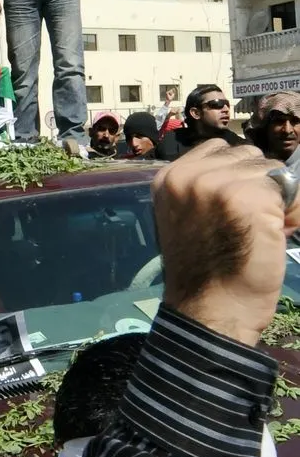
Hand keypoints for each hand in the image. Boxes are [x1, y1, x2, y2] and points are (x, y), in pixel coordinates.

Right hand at [155, 141, 299, 344]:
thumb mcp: (189, 216)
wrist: (211, 308)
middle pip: (250, 156)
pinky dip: (293, 214)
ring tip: (262, 230)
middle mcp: (189, 176)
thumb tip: (259, 168)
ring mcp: (217, 185)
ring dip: (278, 199)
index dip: (237, 175)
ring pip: (273, 171)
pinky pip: (291, 191)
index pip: (219, 148)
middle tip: (249, 222)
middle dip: (259, 186)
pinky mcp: (248, 199)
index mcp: (169, 178)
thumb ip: (208, 186)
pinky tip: (275, 236)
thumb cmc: (205, 268)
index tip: (233, 207)